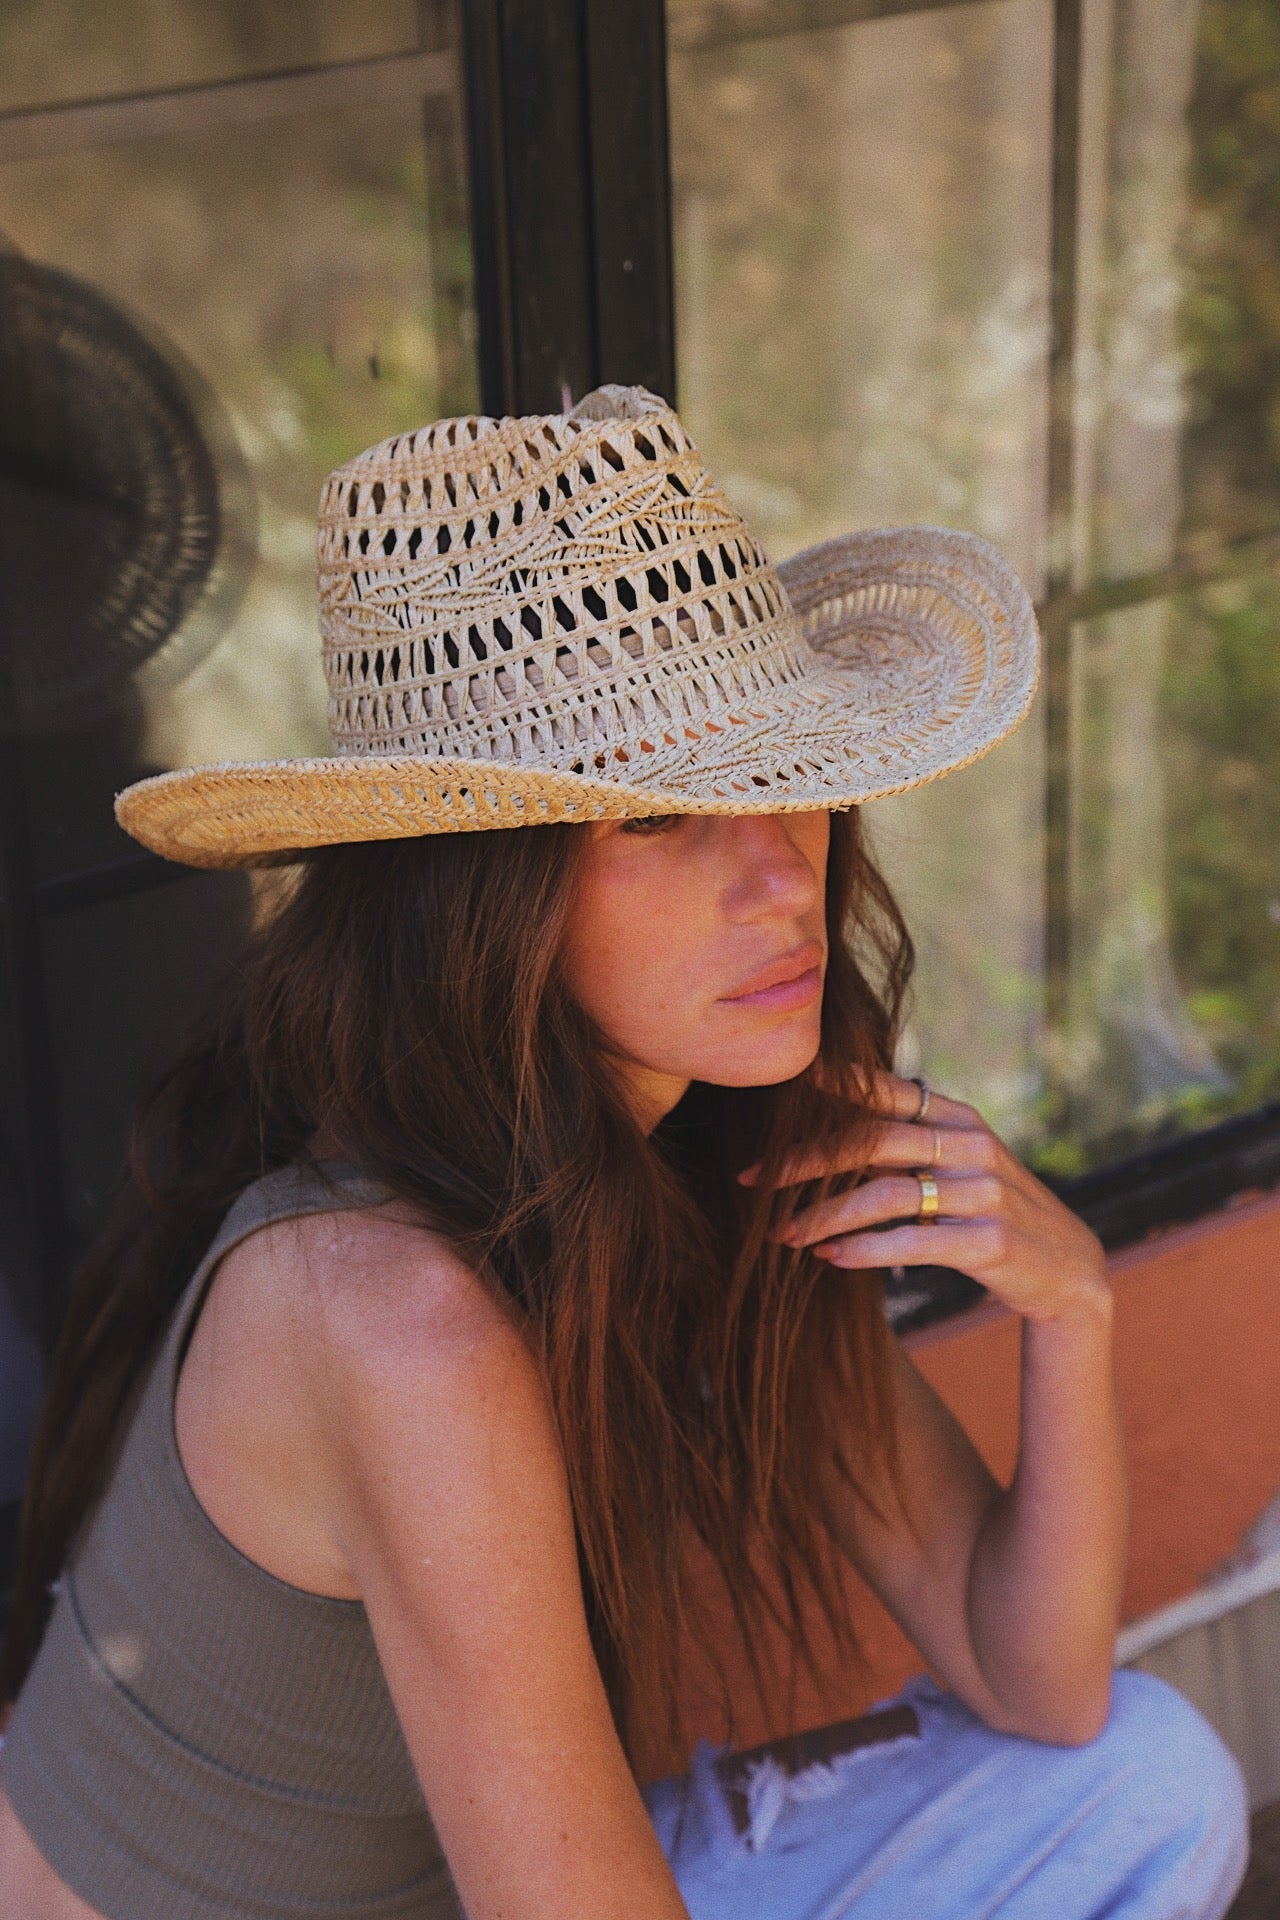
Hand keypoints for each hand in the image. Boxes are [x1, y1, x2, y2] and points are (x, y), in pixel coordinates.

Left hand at [745, 1071, 1108, 1324]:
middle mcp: (973, 1145)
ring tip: (782, 1234)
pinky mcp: (990, 1240)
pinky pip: (910, 1241)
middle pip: (872, 1140)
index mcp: (959, 1119)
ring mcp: (984, 1192)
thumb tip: (823, 1128)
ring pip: (884, 1194)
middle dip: (806, 1160)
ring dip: (824, 1214)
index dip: (831, 1086)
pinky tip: (828, 1257)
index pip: (886, 1091)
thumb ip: (908, 1141)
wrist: (1067, 1270)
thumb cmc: (990, 1212)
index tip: (779, 1088)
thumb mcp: (959, 1164)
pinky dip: (862, 1249)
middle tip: (755, 1180)